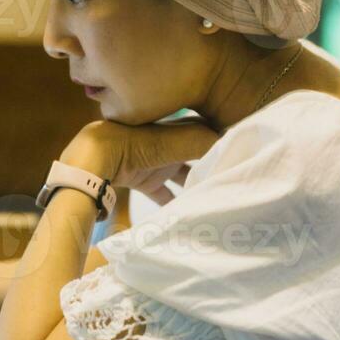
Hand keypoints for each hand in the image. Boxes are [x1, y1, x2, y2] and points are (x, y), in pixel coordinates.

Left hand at [59, 118, 219, 204]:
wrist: (95, 160)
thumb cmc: (136, 143)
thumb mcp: (176, 140)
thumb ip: (204, 143)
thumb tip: (233, 147)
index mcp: (179, 127)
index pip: (209, 133)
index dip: (225, 143)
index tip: (244, 156)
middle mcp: (170, 142)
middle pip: (197, 154)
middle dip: (213, 164)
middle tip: (232, 179)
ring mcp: (156, 162)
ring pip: (183, 174)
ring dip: (195, 184)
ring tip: (214, 196)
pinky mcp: (143, 180)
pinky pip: (163, 193)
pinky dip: (174, 202)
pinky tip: (187, 212)